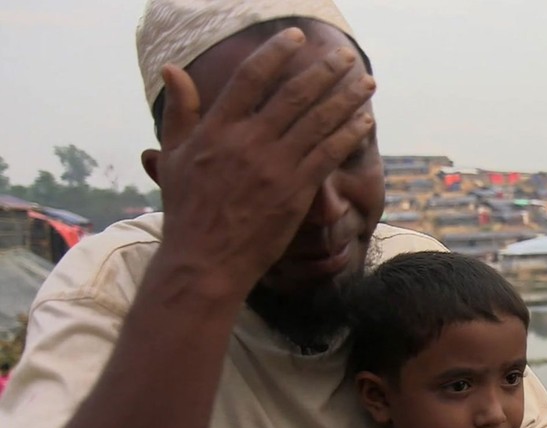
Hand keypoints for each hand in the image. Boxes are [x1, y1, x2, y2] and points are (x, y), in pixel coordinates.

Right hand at [149, 27, 375, 299]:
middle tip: (346, 56)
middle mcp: (248, 143)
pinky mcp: (296, 192)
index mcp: (216, 129)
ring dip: (347, 98)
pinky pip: (329, 154)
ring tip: (366, 81)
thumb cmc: (187, 211)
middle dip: (325, 71)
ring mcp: (274, 167)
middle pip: (294, 94)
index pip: (251, 77)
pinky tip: (364, 119)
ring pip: (318, 122)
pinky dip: (349, 133)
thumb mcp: (170, 156)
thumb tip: (171, 70)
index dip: (277, 53)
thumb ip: (179, 111)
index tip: (297, 37)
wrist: (205, 261)